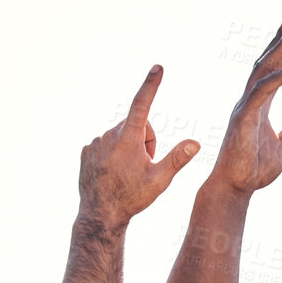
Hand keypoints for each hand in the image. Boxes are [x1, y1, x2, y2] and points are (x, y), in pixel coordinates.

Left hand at [78, 66, 199, 228]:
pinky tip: (113, 173)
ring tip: (127, 173)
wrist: (100, 214)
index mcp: (128, 139)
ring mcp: (95, 142)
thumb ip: (178, 158)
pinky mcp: (86, 150)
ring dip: (129, 150)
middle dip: (146, 141)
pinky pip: (106, 144)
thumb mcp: (160, 181)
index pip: (143, 104)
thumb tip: (195, 143)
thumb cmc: (132, 198)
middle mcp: (109, 135)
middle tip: (144, 167)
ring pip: (122, 136)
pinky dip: (113, 154)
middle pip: (138, 126)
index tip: (157, 68)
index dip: (151, 85)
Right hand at [210, 18, 281, 195]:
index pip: (271, 74)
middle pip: (265, 65)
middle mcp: (250, 102)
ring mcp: (245, 108)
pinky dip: (279, 79)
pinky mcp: (244, 118)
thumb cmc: (255, 169)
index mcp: (259, 106)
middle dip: (278, 43)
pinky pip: (262, 92)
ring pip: (262, 72)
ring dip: (278, 52)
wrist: (237, 187)